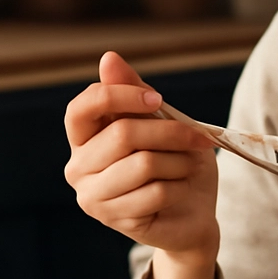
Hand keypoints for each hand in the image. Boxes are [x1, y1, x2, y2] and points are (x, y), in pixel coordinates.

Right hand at [63, 51, 220, 266]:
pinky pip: (156, 192)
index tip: (158, 100)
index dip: (121, 96)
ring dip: (180, 162)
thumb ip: (135, 93)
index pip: (82, 108)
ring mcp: (93, 197)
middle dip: (171, 132)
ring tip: (187, 166)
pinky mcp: (116, 220)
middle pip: (124, 134)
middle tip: (199, 138)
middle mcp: (78, 167)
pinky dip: (181, 186)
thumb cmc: (175, 161)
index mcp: (84, 138)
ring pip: (143, 164)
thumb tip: (108, 58)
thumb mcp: (163, 122)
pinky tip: (181, 190)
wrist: (193, 210)